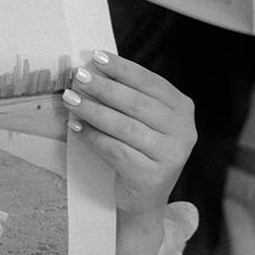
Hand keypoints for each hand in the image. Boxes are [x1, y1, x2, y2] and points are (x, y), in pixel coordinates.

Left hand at [62, 50, 195, 216]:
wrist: (142, 198)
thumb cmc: (138, 149)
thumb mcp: (141, 118)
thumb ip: (126, 94)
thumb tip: (93, 67)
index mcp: (182, 109)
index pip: (150, 82)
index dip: (123, 68)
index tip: (96, 57)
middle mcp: (184, 131)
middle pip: (136, 103)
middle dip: (104, 87)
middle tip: (78, 76)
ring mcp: (171, 155)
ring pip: (124, 126)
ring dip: (93, 110)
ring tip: (70, 99)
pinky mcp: (153, 176)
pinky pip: (116, 150)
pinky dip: (93, 137)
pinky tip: (76, 127)